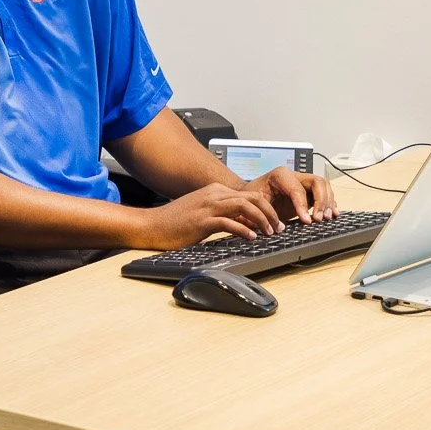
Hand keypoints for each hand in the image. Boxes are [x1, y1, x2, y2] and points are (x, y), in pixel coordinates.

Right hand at [136, 182, 281, 250]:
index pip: (249, 194)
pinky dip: (244, 230)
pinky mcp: (202, 221)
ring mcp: (207, 207)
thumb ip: (222, 214)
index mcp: (215, 191)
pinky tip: (251, 238)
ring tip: (269, 233)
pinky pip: (229, 222)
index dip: (266, 208)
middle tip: (278, 228)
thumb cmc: (175, 222)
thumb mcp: (202, 213)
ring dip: (262, 220)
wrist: (152, 226)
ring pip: (245, 207)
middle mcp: (213, 195)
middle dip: (270, 213)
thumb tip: (244, 224)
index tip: (274, 222)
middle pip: (252, 198)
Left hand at [243, 167, 338, 225]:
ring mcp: (303, 182)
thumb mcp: (255, 203)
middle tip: (319, 219)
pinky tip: (332, 214)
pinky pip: (324, 194)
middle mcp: (294, 176)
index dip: (303, 205)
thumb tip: (278, 226)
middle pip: (317, 182)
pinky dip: (330, 203)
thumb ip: (266, 211)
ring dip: (328, 202)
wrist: (251, 196)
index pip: (298, 189)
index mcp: (280, 175)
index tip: (306, 221)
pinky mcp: (308, 192)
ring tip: (325, 218)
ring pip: (324, 186)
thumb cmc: (252, 198)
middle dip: (321, 201)